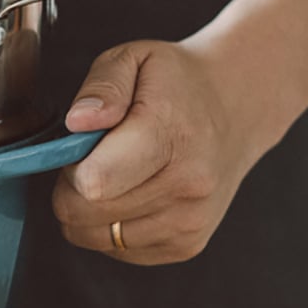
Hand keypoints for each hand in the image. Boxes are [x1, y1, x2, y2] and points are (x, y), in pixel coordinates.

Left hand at [53, 40, 258, 264]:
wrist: (236, 107)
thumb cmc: (174, 82)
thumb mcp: (133, 58)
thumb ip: (101, 87)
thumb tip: (78, 122)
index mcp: (172, 136)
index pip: (94, 182)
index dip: (70, 166)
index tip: (82, 146)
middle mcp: (188, 186)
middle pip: (85, 213)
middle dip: (71, 188)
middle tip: (94, 158)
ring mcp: (190, 222)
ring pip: (95, 238)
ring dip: (88, 210)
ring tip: (115, 174)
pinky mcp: (186, 245)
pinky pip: (116, 250)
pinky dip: (109, 226)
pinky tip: (131, 193)